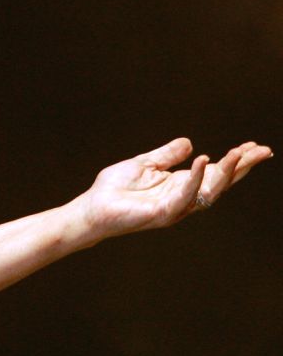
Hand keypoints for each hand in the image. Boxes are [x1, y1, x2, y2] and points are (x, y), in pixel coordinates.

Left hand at [78, 138, 271, 242]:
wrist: (92, 208)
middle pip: (221, 182)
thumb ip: (167, 155)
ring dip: (226, 171)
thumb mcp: (144, 164)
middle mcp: (184, 197)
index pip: (215, 172)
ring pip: (210, 190)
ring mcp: (176, 206)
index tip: (253, 146)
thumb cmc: (115, 189)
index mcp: (180, 184)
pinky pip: (185, 195)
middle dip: (242, 166)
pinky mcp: (163, 212)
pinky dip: (197, 178)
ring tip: (239, 153)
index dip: (235, 160)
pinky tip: (204, 160)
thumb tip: (190, 142)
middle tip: (262, 151)